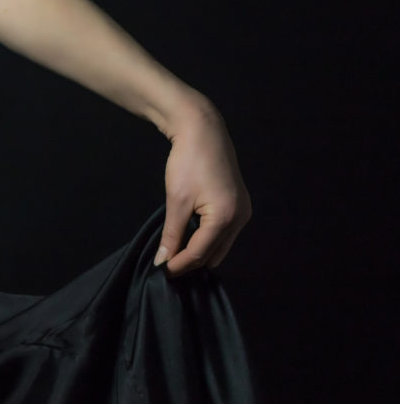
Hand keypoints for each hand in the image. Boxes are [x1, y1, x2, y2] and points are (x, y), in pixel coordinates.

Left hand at [154, 96, 251, 276]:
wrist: (203, 132)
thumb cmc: (188, 163)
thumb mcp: (176, 201)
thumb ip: (172, 234)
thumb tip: (163, 261)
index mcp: (226, 218)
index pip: (200, 254)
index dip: (178, 265)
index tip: (160, 271)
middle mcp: (240, 218)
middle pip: (213, 254)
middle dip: (190, 262)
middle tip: (166, 265)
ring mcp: (243, 212)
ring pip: (220, 246)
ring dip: (199, 252)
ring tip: (174, 254)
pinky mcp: (240, 206)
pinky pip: (223, 233)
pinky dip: (207, 240)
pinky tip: (189, 239)